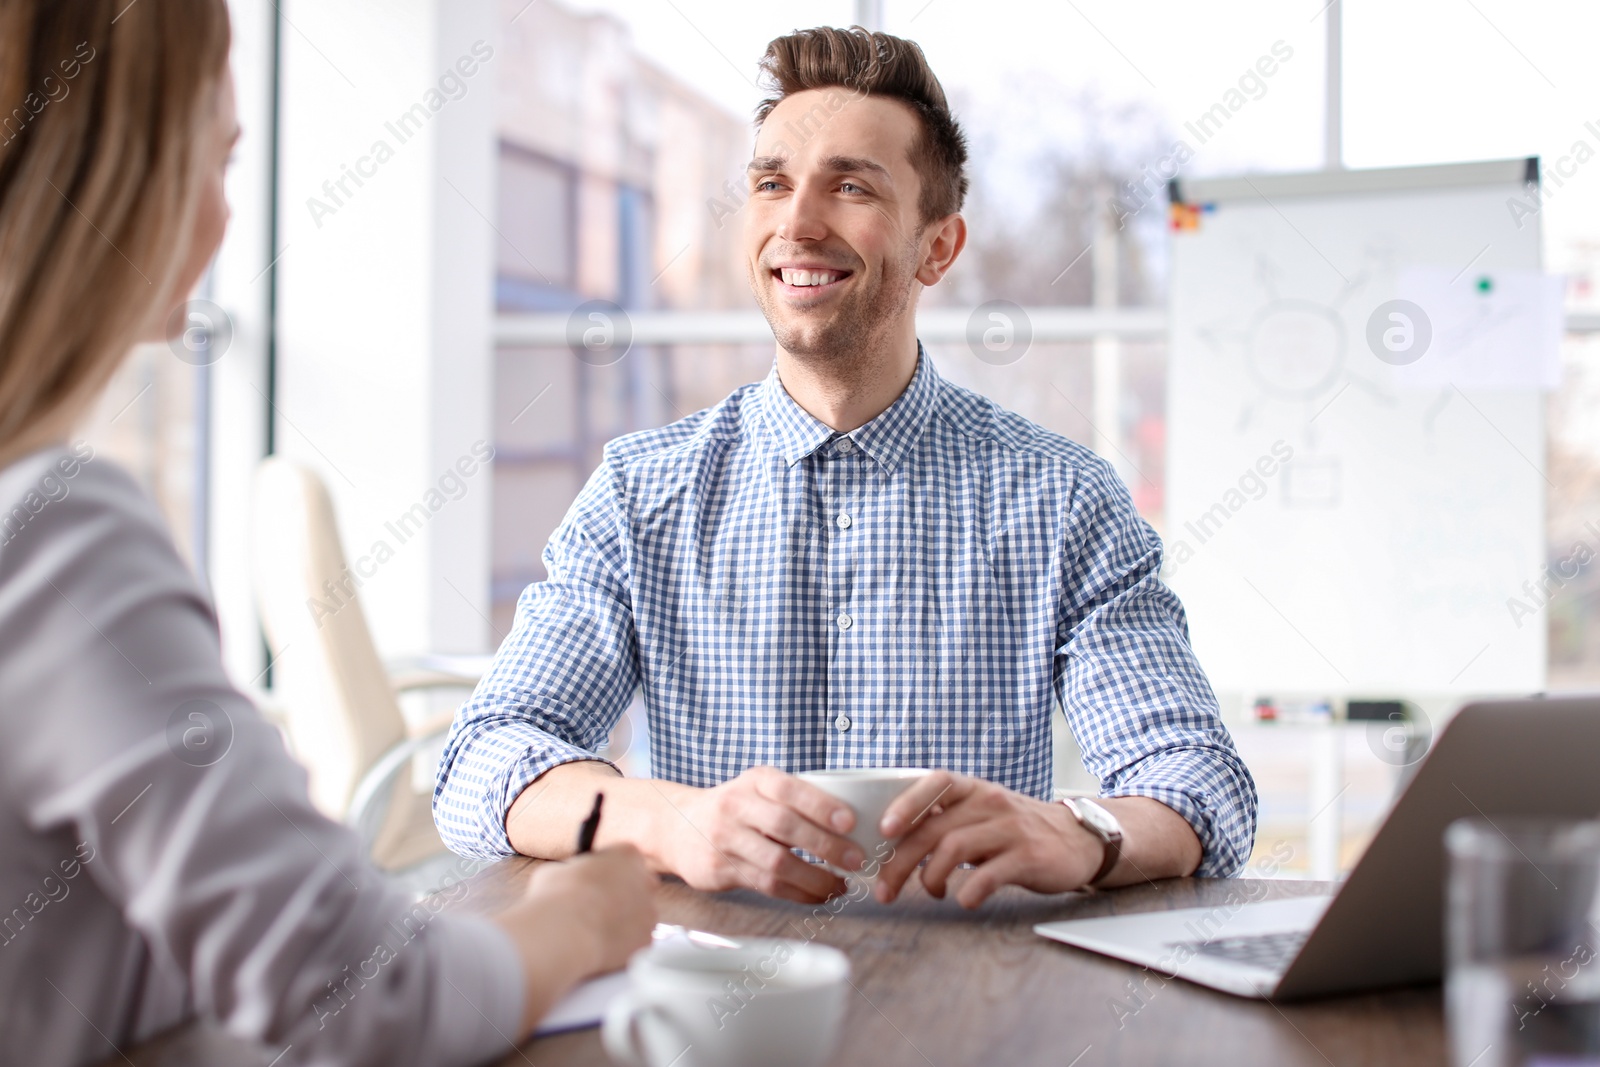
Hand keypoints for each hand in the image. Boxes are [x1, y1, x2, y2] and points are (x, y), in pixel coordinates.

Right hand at [523, 846, 658, 973]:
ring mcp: (650, 911)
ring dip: (623, 920)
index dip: (609, 870)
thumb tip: (568, 879)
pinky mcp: (646, 939)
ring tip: (594, 929)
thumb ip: (573, 872)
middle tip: (600, 905)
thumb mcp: (557, 871)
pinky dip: (622, 943)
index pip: (625, 857)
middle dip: (624, 893)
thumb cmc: (557, 896)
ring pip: (639, 914)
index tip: (596, 880)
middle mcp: (646, 880)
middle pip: (640, 884)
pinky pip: (635, 939)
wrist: (565, 933)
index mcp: (627, 854)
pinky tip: (601, 945)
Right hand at [652, 767, 862, 903]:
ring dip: (815, 878)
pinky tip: (818, 895)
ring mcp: (725, 839)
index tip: (851, 821)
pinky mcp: (720, 870)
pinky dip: (797, 893)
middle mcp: (736, 806)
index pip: (789, 789)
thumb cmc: (737, 808)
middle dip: (826, 846)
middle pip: (785, 827)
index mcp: (755, 780)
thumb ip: (795, 799)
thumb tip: (856, 822)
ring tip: (841, 885)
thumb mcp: (759, 789)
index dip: (821, 805)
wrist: (678, 826)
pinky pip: (766, 885)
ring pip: (776, 863)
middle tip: (856, 859)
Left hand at [873, 773, 1103, 908]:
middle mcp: (991, 803)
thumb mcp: (983, 813)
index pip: (936, 783)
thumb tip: (893, 843)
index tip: (883, 830)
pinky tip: (964, 901)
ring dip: (930, 878)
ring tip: (931, 893)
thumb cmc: (1018, 829)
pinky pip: (989, 875)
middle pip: (935, 829)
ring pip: (955, 848)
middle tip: (884, 889)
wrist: (1079, 839)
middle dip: (901, 861)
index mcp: (975, 790)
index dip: (906, 804)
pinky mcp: (1029, 857)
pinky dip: (969, 891)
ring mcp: (1010, 829)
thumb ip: (947, 820)